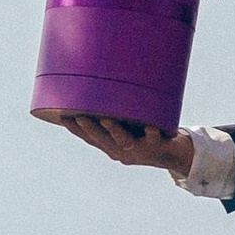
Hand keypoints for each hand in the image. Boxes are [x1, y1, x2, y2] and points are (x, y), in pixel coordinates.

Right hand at [51, 112, 193, 173]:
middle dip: (91, 129)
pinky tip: (151, 127)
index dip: (76, 130)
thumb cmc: (143, 133)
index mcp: (112, 146)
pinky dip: (152, 133)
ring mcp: (140, 149)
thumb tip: (95, 81)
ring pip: (124, 141)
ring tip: (107, 119)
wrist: (172, 153)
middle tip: (80, 116)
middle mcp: (123, 150)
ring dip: (115, 131)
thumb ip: (112, 110)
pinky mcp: (158, 145)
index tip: (63, 117)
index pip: (90, 139)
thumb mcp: (126, 124)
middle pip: (103, 140)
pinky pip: (155, 139)